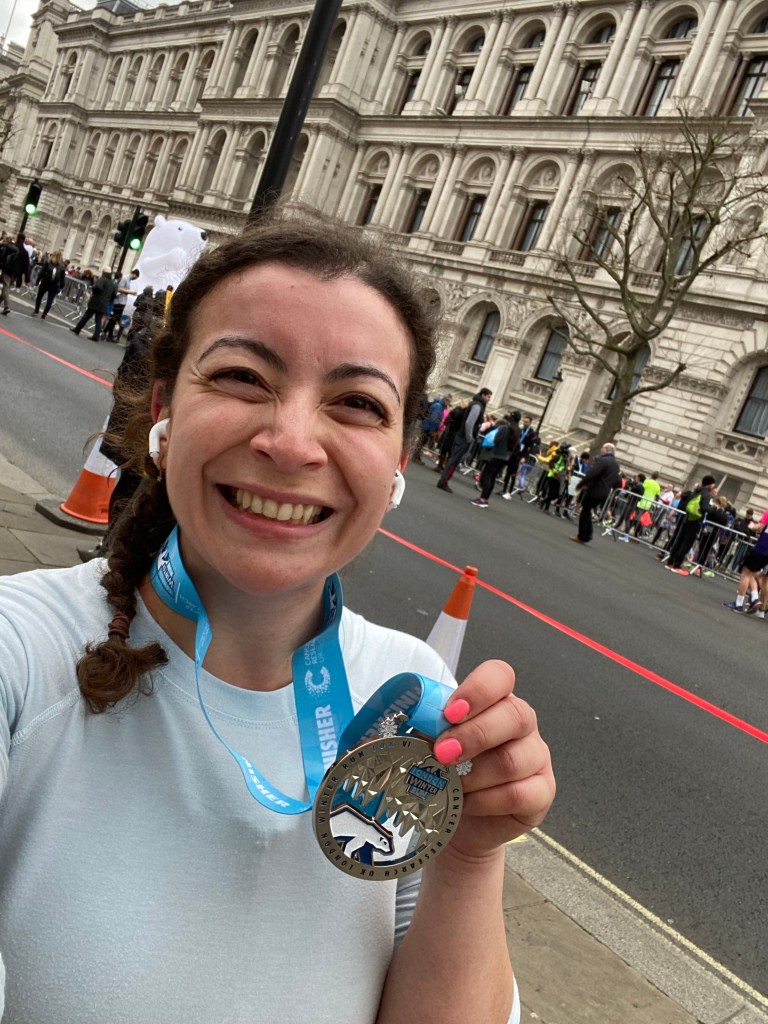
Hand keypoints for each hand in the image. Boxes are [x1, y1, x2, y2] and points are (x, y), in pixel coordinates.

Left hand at [434, 661, 554, 859]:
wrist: (457, 819)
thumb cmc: (444, 773)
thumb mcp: (427, 743)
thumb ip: (419, 727)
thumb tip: (398, 721)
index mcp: (494, 701)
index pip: (500, 676)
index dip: (478, 690)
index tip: (450, 712)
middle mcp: (521, 724)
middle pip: (515, 715)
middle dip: (474, 735)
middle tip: (442, 753)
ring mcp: (536, 758)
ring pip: (513, 760)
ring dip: (474, 775)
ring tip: (450, 784)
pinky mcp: (541, 793)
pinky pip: (519, 794)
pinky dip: (486, 801)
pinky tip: (467, 803)